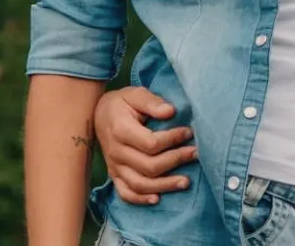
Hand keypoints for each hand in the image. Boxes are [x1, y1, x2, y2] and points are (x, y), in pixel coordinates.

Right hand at [94, 86, 197, 204]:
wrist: (98, 114)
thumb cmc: (122, 103)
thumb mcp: (135, 94)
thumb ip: (152, 102)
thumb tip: (171, 111)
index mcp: (121, 130)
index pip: (151, 143)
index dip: (173, 140)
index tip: (189, 132)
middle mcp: (116, 152)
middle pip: (149, 166)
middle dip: (176, 161)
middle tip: (195, 153)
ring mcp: (114, 166)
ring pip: (140, 184)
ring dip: (165, 185)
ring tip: (186, 182)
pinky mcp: (114, 175)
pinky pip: (125, 193)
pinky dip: (141, 199)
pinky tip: (157, 199)